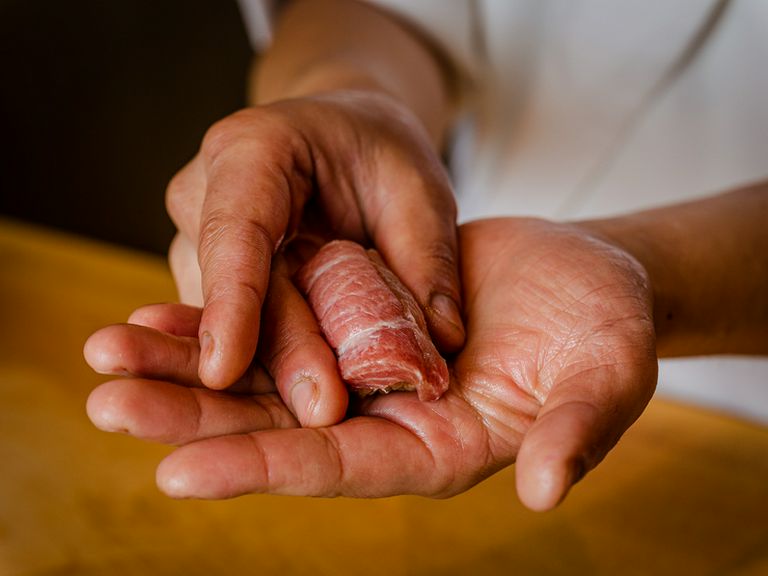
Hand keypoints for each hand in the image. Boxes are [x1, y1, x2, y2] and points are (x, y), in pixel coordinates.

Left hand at [85, 218, 656, 509]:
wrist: (586, 277)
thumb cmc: (608, 327)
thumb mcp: (608, 372)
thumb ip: (580, 431)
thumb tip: (544, 490)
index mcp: (440, 446)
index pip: (342, 468)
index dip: (265, 471)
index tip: (178, 472)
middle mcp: (388, 419)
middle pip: (278, 429)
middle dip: (192, 420)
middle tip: (106, 401)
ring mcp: (366, 372)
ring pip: (263, 379)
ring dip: (187, 367)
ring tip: (110, 349)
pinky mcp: (354, 324)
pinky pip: (278, 327)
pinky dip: (222, 322)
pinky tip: (162, 310)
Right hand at [167, 91, 463, 390]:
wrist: (344, 140)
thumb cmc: (379, 154)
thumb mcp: (420, 190)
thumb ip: (430, 260)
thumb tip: (443, 341)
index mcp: (251, 149)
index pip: (235, 229)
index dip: (230, 300)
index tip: (223, 369)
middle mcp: (205, 193)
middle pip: (232, 288)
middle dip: (274, 355)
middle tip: (322, 410)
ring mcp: (199, 238)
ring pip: (226, 318)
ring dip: (275, 368)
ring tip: (331, 406)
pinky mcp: (209, 277)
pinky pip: (237, 325)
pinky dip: (274, 361)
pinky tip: (314, 391)